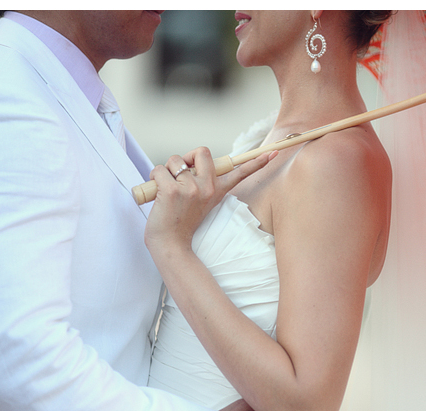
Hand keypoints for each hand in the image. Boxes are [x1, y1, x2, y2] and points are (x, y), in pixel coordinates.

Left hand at [144, 148, 275, 253]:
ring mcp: (191, 189)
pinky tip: (156, 194)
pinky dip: (153, 177)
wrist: (170, 245)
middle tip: (179, 173)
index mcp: (217, 191)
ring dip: (165, 170)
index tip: (272, 153)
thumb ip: (201, 184)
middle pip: (202, 151)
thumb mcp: (200, 203)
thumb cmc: (180, 223)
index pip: (240, 173)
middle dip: (186, 157)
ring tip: (165, 190)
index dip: (256, 162)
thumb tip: (189, 165)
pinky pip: (159, 169)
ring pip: (174, 160)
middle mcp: (208, 188)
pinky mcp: (173, 190)